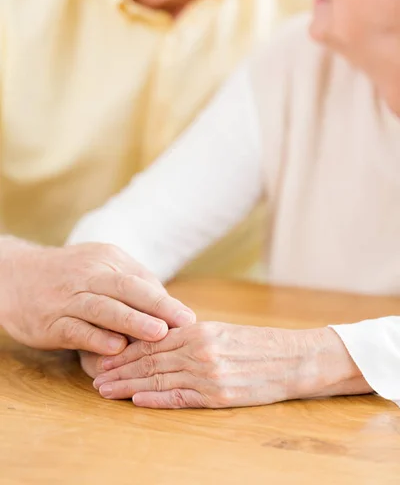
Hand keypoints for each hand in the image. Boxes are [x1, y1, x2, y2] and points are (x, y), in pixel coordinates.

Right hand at [0, 238, 195, 354]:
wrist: (15, 276)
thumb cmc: (69, 275)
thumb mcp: (100, 267)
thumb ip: (131, 283)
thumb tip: (168, 307)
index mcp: (107, 259)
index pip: (142, 280)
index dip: (166, 301)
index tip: (190, 319)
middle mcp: (88, 274)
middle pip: (127, 289)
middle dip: (158, 307)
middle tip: (184, 323)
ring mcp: (68, 298)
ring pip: (103, 308)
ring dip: (132, 321)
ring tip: (158, 334)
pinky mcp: (50, 321)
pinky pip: (76, 329)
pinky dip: (97, 338)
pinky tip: (116, 348)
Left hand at [93, 323, 369, 408]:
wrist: (294, 358)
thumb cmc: (256, 344)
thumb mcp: (221, 331)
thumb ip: (190, 336)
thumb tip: (158, 342)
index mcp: (198, 330)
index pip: (152, 342)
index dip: (125, 352)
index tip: (104, 358)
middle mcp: (199, 349)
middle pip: (150, 360)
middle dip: (119, 370)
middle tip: (95, 377)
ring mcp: (208, 373)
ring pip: (159, 378)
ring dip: (129, 385)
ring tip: (106, 391)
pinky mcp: (219, 395)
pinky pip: (181, 397)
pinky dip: (156, 399)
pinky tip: (137, 401)